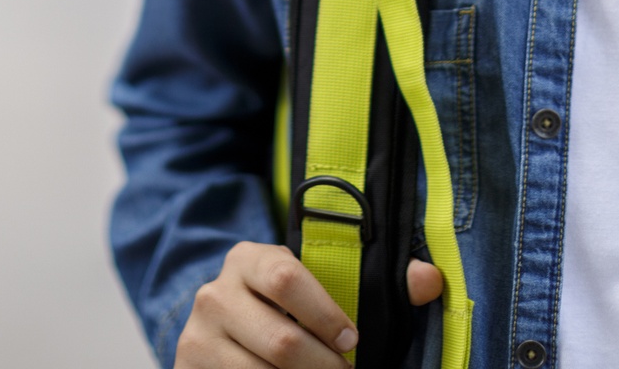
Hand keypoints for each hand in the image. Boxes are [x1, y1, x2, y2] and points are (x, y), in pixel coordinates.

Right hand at [175, 243, 444, 367]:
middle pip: (280, 341)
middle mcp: (214, 294)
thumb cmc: (284, 308)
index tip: (353, 341)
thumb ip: (378, 282)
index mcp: (247, 259)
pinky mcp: (189, 368)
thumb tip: (430, 280)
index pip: (286, 278)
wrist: (223, 332)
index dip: (326, 314)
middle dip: (324, 367)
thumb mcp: (317, 287)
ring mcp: (197, 336)